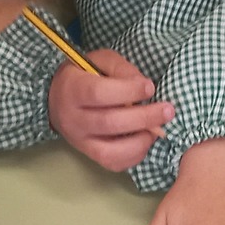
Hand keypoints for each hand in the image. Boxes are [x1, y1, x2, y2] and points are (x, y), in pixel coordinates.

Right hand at [49, 49, 174, 171]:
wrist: (57, 99)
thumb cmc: (84, 76)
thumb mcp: (100, 61)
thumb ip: (122, 69)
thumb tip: (145, 87)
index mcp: (73, 90)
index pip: (99, 93)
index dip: (128, 91)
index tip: (150, 87)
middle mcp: (73, 119)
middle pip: (109, 123)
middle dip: (144, 118)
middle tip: (168, 111)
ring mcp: (80, 141)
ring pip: (110, 150)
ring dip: (141, 141)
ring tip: (158, 129)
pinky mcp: (89, 154)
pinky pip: (113, 163)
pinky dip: (134, 155)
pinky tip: (145, 140)